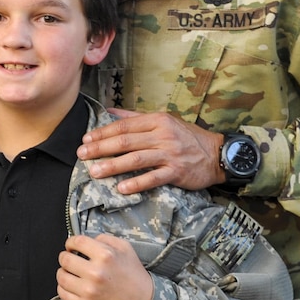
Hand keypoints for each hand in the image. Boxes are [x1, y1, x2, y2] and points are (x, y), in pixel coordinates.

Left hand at [57, 234, 152, 299]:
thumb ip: (104, 238)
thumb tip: (86, 240)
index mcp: (105, 255)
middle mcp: (96, 273)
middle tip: (69, 259)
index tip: (71, 246)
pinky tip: (71, 285)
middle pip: (65, 259)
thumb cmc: (133, 274)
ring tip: (69, 272)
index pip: (77, 242)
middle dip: (65, 256)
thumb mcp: (125, 248)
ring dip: (63, 272)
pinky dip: (63, 287)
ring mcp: (89, 291)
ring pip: (61, 277)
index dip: (70, 242)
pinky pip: (63, 293)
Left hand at [78, 109, 224, 193]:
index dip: (103, 133)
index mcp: (156, 120)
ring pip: (136, 159)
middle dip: (101, 148)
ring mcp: (170, 154)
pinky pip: (153, 178)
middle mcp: (162, 135)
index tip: (85, 140)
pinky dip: (137, 183)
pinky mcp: (176, 172)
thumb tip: (109, 111)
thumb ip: (135, 116)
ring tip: (95, 172)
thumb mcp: (163, 120)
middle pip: (126, 142)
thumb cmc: (187, 137)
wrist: (217, 154)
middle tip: (82, 155)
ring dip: (113, 166)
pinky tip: (122, 188)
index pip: (123, 126)